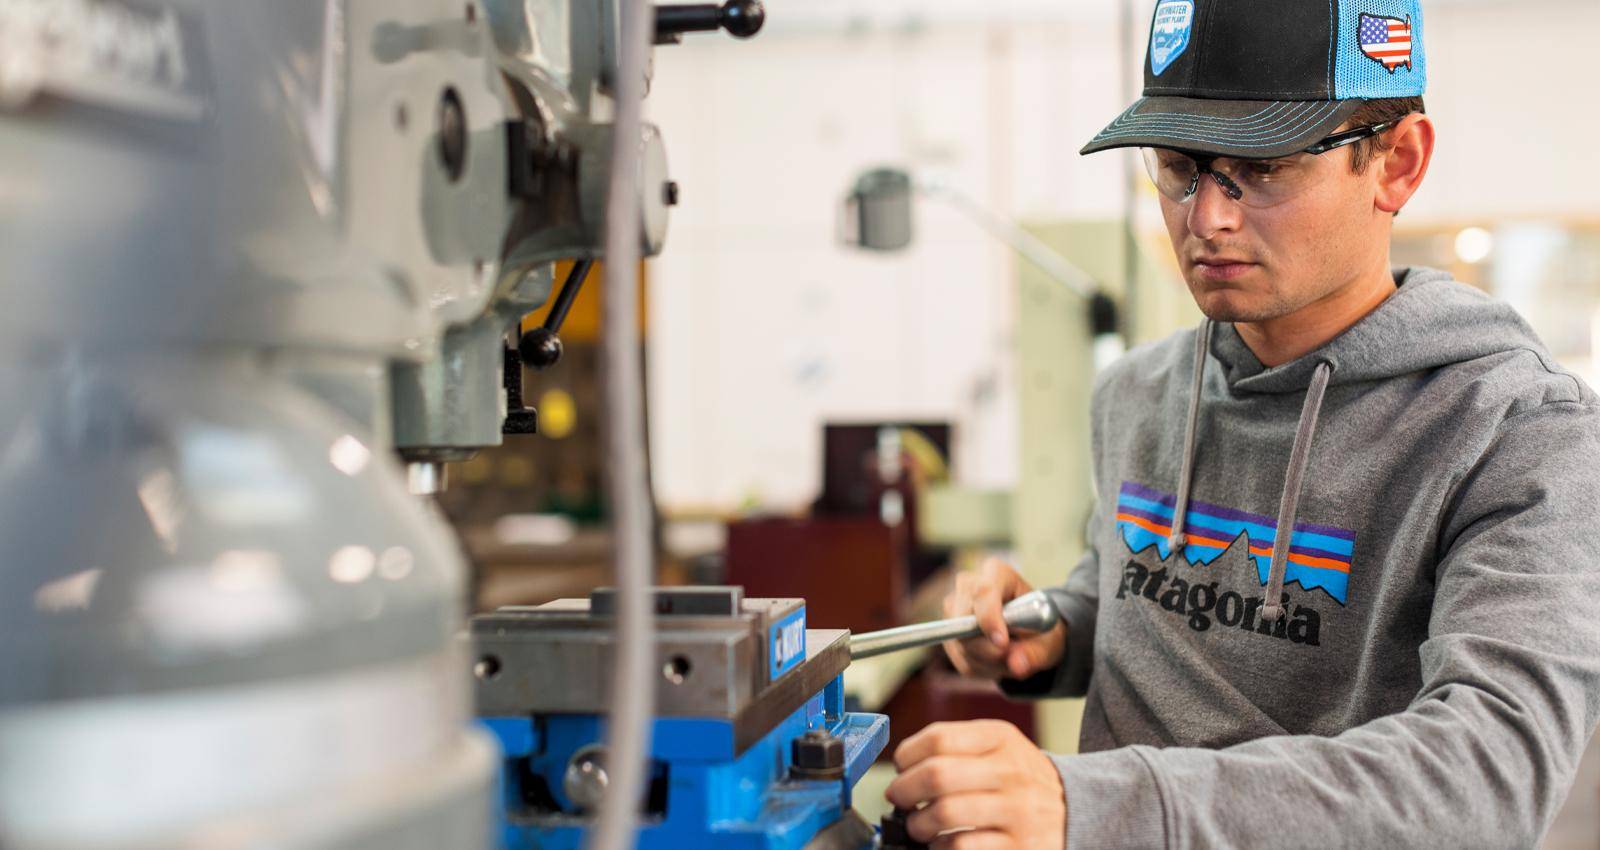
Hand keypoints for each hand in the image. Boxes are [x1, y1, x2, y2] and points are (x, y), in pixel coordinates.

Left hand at [884, 719, 1066, 848]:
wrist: (1076, 810)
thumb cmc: (1021, 779)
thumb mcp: (1000, 748)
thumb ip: (957, 748)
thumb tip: (904, 766)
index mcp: (1001, 739)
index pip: (937, 738)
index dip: (907, 756)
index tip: (902, 768)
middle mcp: (1011, 771)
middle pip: (936, 775)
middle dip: (904, 790)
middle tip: (899, 799)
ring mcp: (1016, 811)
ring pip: (944, 813)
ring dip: (918, 823)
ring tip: (918, 825)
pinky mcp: (1018, 847)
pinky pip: (960, 847)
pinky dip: (939, 847)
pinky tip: (940, 843)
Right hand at [942, 558, 1066, 680]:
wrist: (1031, 631)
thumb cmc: (1040, 627)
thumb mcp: (1049, 639)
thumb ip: (1035, 652)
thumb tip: (1017, 666)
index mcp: (997, 573)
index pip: (983, 592)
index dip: (989, 618)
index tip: (1003, 643)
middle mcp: (968, 585)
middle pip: (963, 619)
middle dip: (986, 648)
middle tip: (1011, 660)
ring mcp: (954, 608)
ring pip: (961, 643)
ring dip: (988, 661)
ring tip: (1012, 658)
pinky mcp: (948, 631)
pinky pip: (960, 658)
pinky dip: (982, 668)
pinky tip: (999, 661)